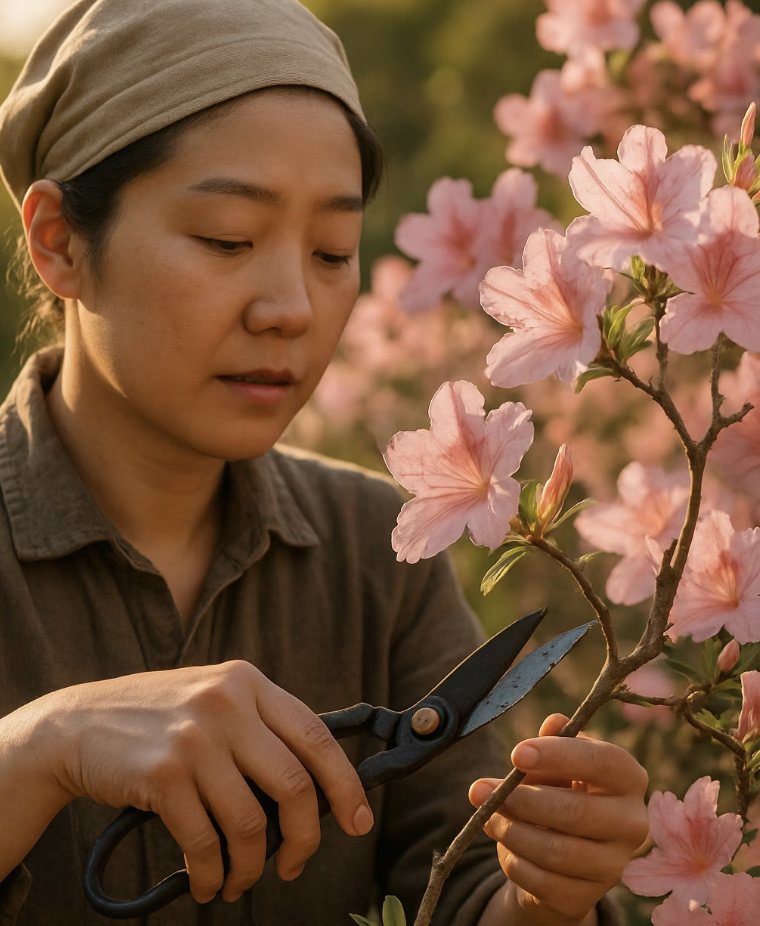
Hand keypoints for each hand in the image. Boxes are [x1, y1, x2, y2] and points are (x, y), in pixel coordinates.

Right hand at [40, 661, 372, 902]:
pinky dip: (213, 874)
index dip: (345, 784)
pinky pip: (206, 843)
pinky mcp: (163, 774)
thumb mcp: (213, 699)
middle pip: (294, 784)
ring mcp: (195, 737)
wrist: (76, 724)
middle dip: (305, 837)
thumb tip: (315, 788)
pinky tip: (208, 883)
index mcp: (247, 682)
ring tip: (239, 881)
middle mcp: (227, 703)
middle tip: (295, 864)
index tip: (359, 820)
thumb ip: (259, 727)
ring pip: (251, 823)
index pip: (316, 736)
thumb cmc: (156, 720)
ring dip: (252, 867)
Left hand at [469, 714, 647, 924]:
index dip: (558, 755)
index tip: (517, 754)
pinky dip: (514, 860)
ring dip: (510, 830)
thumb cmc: (560, 791)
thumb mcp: (556, 763)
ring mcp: (613, 865)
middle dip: (521, 800)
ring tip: (486, 814)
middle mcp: (632, 823)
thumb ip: (554, 743)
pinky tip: (503, 843)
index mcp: (629, 778)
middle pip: (575, 812)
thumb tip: (554, 723)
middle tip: (481, 789)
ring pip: (555, 851)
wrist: (562, 855)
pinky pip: (541, 880)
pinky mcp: (586, 897)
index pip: (602, 761)